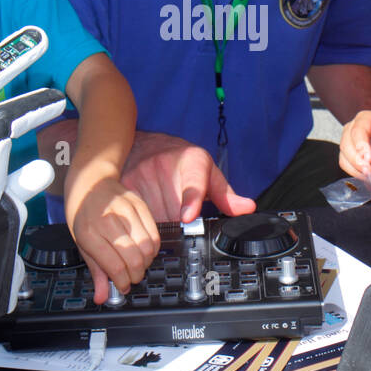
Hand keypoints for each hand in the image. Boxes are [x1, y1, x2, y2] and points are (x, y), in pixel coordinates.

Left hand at [67, 177, 159, 304]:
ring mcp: (126, 212)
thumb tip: (102, 297)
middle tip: (131, 277)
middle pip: (134, 258)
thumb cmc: (83, 213)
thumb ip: (96, 272)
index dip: (121, 282)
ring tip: (137, 264)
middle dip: (135, 275)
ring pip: (147, 248)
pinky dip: (153, 249)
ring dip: (145, 262)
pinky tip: (143, 251)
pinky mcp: (140, 206)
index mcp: (89, 233)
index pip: (114, 266)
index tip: (121, 286)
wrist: (91, 181)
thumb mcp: (82, 244)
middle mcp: (109, 221)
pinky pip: (155, 234)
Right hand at [121, 132, 255, 222]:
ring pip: (152, 217)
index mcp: (192, 161)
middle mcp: (163, 165)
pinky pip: (134, 214)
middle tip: (181, 224)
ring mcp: (141, 174)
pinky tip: (145, 218)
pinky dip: (141, 223)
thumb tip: (247, 209)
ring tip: (162, 219)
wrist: (145, 143)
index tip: (187, 217)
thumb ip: (226, 194)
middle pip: (172, 213)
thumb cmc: (179, 160)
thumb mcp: (207, 171)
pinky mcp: (123, 184)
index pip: (192, 182)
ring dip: (158, 227)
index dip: (190, 201)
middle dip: (178, 226)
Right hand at [340, 110, 370, 180]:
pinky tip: (368, 175)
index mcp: (365, 118)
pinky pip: (346, 164)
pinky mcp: (347, 153)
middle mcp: (352, 127)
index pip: (357, 131)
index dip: (362, 146)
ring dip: (356, 169)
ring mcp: (347, 140)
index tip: (370, 159)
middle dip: (358, 161)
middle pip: (347, 145)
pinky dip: (356, 172)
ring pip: (344, 157)